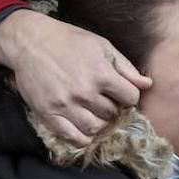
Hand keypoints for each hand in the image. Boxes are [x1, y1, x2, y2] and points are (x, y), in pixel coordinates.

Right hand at [0, 10, 151, 146]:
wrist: (31, 41)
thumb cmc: (69, 40)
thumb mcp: (102, 46)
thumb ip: (126, 68)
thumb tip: (147, 85)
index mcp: (101, 73)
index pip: (130, 98)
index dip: (128, 96)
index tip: (120, 92)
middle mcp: (85, 92)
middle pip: (112, 113)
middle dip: (112, 107)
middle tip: (103, 99)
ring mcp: (65, 105)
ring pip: (95, 128)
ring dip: (99, 122)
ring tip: (92, 111)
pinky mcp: (48, 114)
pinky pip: (72, 137)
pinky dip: (82, 138)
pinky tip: (83, 129)